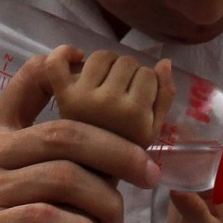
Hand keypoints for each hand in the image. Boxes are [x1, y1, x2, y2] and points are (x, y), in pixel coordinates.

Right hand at [0, 51, 161, 222]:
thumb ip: (31, 148)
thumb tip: (91, 130)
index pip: (31, 82)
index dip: (69, 70)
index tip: (110, 81)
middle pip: (67, 134)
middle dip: (120, 152)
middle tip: (149, 174)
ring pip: (63, 178)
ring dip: (104, 201)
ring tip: (116, 222)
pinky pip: (45, 221)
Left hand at [48, 47, 175, 147]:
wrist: (88, 170)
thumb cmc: (124, 150)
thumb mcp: (153, 129)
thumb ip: (164, 96)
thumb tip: (164, 63)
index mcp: (135, 115)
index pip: (149, 74)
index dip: (148, 81)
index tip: (139, 97)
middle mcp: (109, 103)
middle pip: (127, 62)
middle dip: (129, 72)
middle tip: (122, 90)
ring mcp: (82, 98)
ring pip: (102, 56)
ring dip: (107, 63)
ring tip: (106, 81)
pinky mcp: (61, 95)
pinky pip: (57, 62)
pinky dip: (64, 53)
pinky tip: (76, 57)